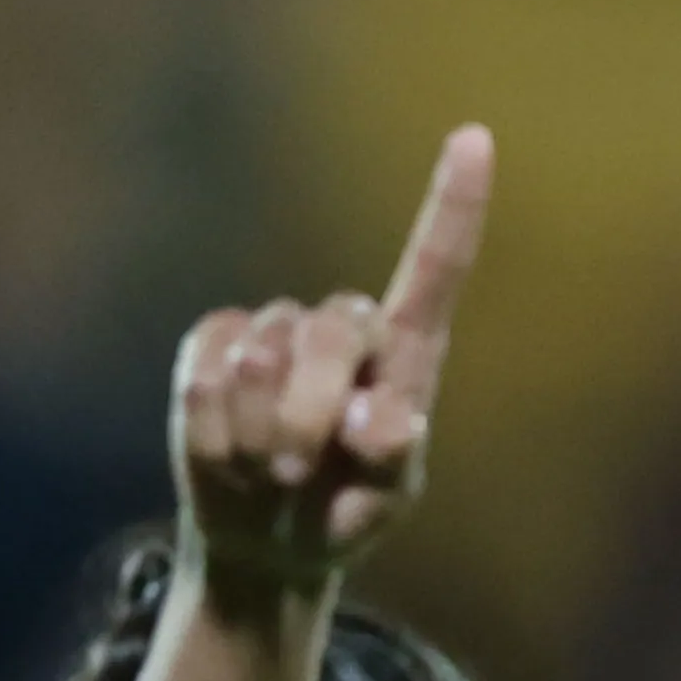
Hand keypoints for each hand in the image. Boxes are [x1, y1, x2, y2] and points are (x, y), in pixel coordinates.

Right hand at [169, 126, 490, 594]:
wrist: (265, 542)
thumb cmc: (341, 512)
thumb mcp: (381, 507)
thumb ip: (393, 465)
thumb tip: (387, 422)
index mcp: (405, 355)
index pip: (434, 273)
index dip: (452, 209)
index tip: (474, 138)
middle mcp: (343, 326)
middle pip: (329, 333)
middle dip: (308, 416)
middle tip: (294, 476)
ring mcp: (274, 329)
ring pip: (259, 361)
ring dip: (259, 439)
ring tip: (268, 472)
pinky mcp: (213, 344)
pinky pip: (206, 377)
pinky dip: (215, 436)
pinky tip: (230, 457)